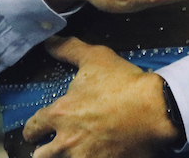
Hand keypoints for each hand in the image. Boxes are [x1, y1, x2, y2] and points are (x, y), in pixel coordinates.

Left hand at [24, 37, 178, 157]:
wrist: (155, 109)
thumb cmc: (124, 83)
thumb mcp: (95, 58)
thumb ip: (68, 49)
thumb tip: (48, 41)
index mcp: (60, 114)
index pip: (32, 128)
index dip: (34, 128)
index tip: (39, 129)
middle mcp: (66, 141)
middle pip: (40, 156)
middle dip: (44, 150)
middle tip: (51, 146)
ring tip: (71, 153)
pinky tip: (93, 155)